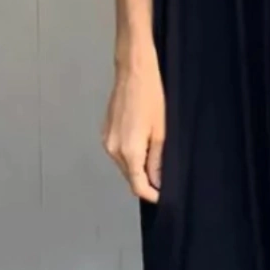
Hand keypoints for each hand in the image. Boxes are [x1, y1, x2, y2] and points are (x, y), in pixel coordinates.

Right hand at [102, 53, 165, 202]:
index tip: (163, 196)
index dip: (151, 195)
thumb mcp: (162, 132)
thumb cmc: (152, 97)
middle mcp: (113, 149)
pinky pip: (118, 153)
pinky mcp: (105, 133)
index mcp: (129, 151)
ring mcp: (106, 141)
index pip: (138, 186)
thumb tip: (157, 181)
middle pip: (129, 177)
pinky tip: (143, 146)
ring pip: (123, 166)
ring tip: (155, 160)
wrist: (134, 72)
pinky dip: (130, 156)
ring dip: (138, 168)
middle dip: (146, 181)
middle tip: (164, 179)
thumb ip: (158, 161)